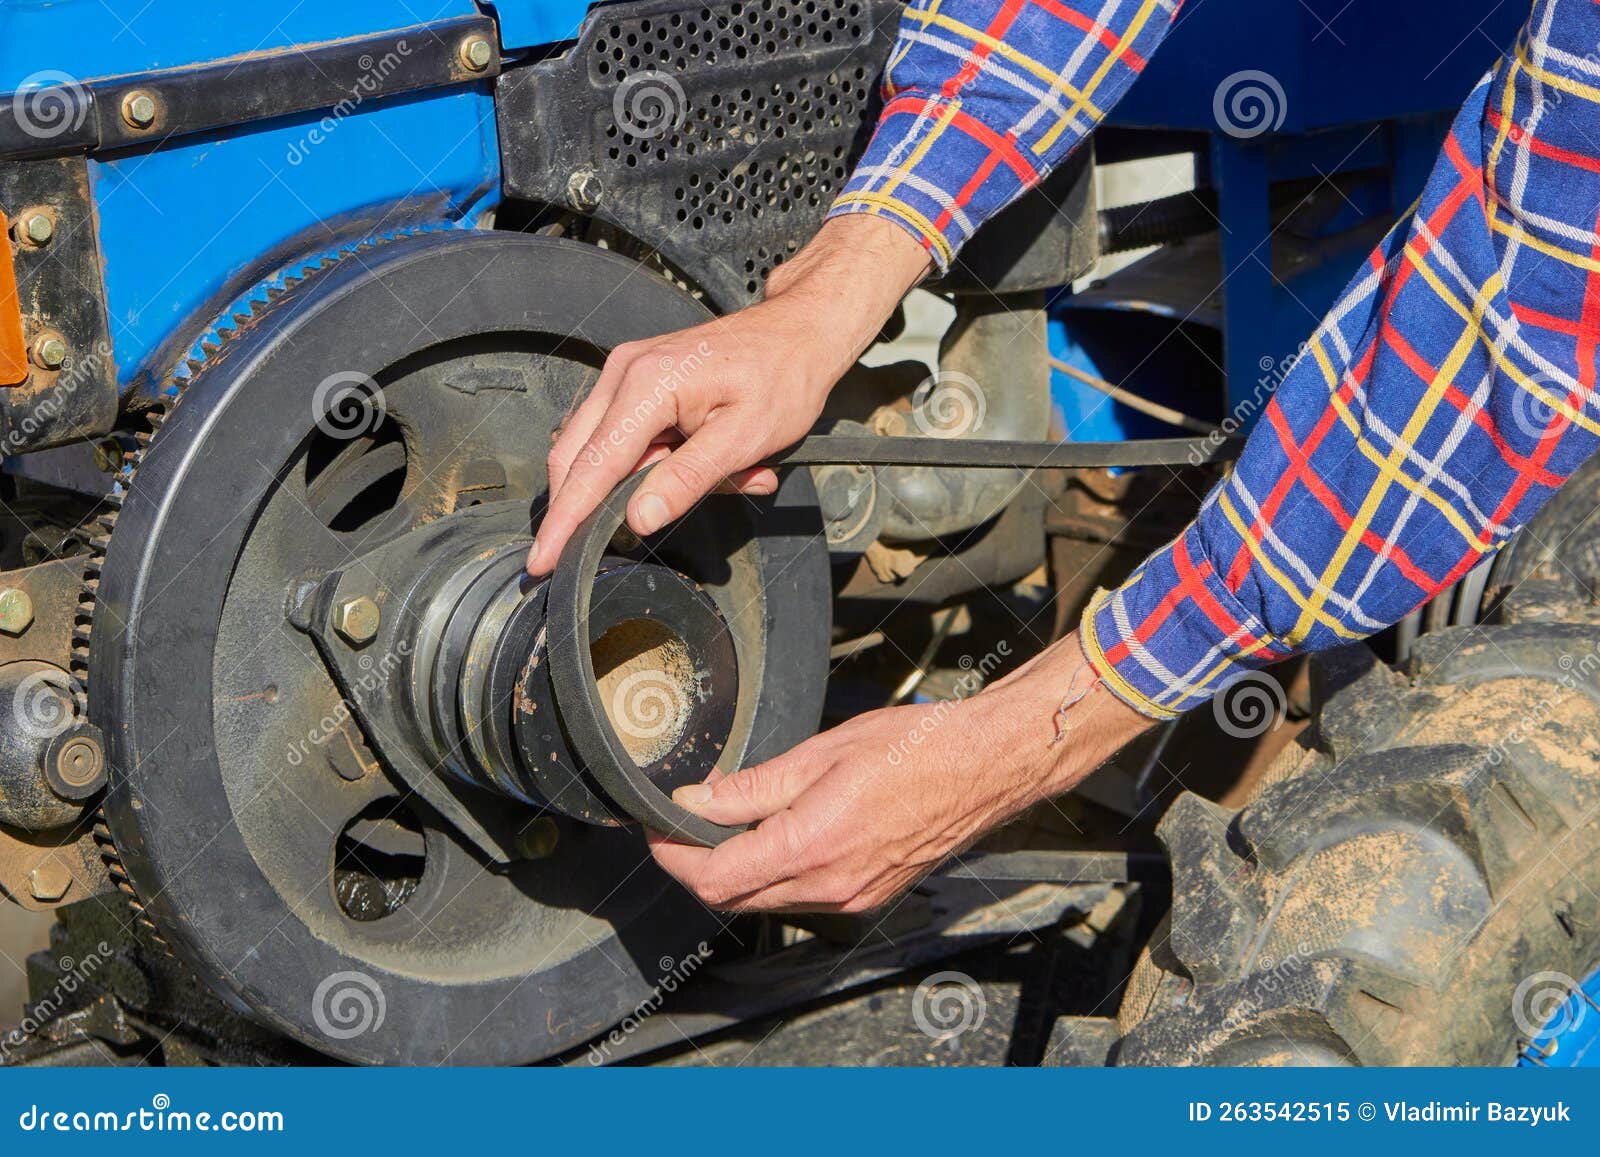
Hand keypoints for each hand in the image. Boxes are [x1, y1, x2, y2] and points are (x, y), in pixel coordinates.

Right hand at [527, 215, 930, 574]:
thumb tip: (639, 519)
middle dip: (585, 507)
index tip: (542, 560)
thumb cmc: (783, 377)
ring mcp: (626, 372)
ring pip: (599, 448)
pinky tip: (712, 463)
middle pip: (576, 455)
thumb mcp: (744, 438)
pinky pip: (624, 435)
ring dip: (639, 483)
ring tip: (725, 478)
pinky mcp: (637, 380)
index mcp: (647, 383)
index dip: (566, 519)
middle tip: (592, 552)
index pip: (592, 465)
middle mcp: (624, 371)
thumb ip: (688, 479)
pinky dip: (653, 463)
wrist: (800, 329)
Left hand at [648, 635, 1154, 912]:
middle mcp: (828, 886)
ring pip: (766, 900)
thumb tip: (697, 802)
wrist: (985, 765)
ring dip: (735, 869)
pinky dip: (774, 871)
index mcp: (810, 846)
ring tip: (728, 819)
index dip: (672, 856)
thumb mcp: (821, 754)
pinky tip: (777, 831)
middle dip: (696, 866)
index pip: (713, 879)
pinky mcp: (867, 896)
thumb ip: (752, 787)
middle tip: (681, 822)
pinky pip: (801, 895)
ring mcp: (850, 898)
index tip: (656, 827)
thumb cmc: (915, 746)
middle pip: (732, 898)